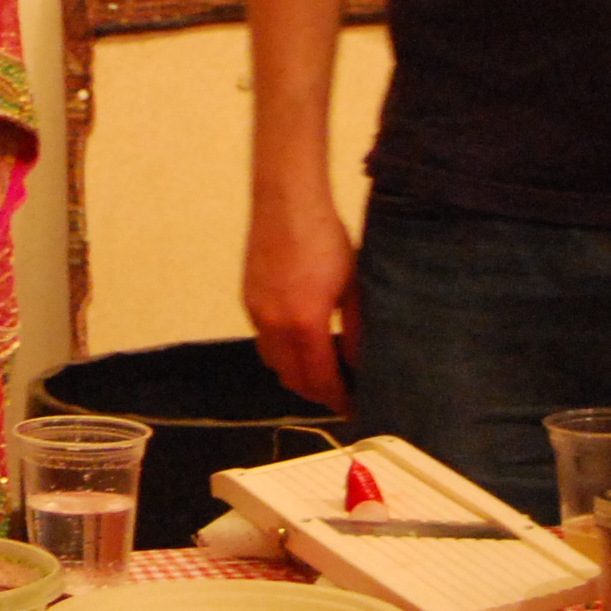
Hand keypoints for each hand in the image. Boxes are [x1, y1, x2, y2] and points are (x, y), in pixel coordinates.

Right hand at [243, 189, 360, 409]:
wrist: (287, 202)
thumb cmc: (327, 240)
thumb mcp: (354, 286)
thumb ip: (357, 331)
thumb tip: (362, 365)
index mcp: (304, 325)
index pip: (319, 380)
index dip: (337, 399)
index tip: (353, 408)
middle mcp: (274, 327)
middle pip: (292, 380)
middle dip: (317, 392)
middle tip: (341, 391)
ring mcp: (257, 314)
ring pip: (273, 363)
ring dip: (296, 374)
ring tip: (322, 368)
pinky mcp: (248, 300)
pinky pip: (263, 341)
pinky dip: (282, 352)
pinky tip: (301, 338)